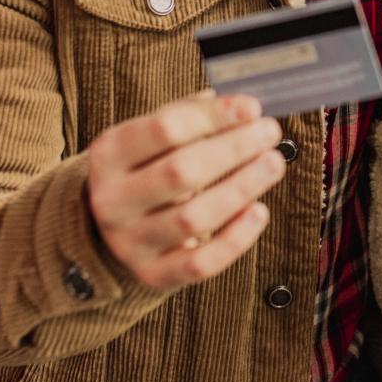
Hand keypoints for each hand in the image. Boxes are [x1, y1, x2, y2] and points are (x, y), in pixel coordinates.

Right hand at [84, 91, 286, 292]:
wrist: (108, 227)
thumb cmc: (144, 169)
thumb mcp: (150, 138)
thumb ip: (188, 117)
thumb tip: (242, 109)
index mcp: (109, 153)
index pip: (164, 128)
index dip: (213, 116)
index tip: (252, 107)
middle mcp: (112, 199)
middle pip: (180, 172)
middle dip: (233, 149)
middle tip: (269, 133)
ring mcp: (130, 242)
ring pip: (193, 218)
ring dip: (241, 188)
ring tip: (273, 164)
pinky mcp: (152, 274)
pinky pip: (200, 263)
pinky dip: (235, 239)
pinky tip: (260, 212)